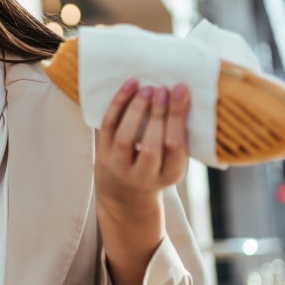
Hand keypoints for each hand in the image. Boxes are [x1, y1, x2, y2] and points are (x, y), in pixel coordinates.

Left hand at [94, 79, 190, 213]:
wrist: (125, 197)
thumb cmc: (156, 170)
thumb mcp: (172, 163)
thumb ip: (178, 137)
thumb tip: (182, 94)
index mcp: (170, 175)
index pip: (175, 147)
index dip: (177, 117)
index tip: (182, 91)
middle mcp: (144, 175)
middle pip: (151, 144)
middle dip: (159, 114)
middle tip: (163, 89)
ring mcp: (120, 167)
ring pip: (125, 137)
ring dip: (136, 109)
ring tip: (147, 89)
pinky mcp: (103, 156)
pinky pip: (108, 127)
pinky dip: (118, 105)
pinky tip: (129, 87)